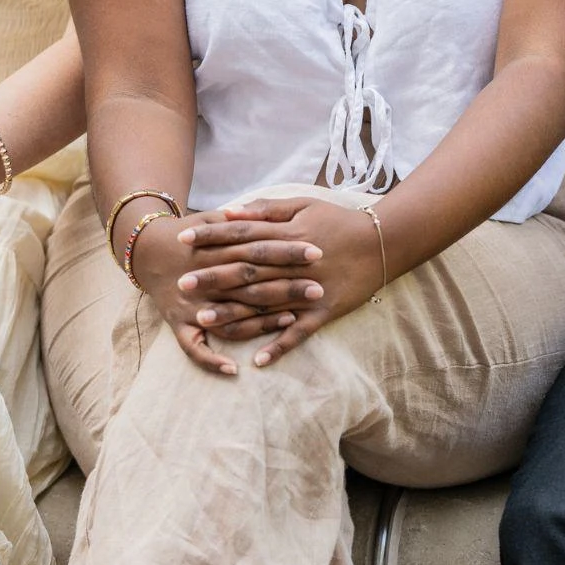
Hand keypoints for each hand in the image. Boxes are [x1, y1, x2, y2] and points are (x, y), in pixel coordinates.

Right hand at [129, 208, 316, 377]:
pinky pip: (193, 348)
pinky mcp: (178, 324)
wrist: (144, 251)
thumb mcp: (209, 219)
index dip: (287, 250)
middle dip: (285, 285)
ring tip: (293, 318)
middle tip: (318, 287)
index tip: (316, 252)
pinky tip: (233, 370)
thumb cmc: (186, 235)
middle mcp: (204, 278)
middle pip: (249, 282)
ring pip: (229, 316)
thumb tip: (269, 213)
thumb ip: (238, 219)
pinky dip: (210, 360)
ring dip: (260, 321)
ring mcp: (190, 304)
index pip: (257, 249)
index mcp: (214, 249)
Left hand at [178, 195, 384, 366]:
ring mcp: (309, 290)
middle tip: (182, 284)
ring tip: (204, 320)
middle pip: (247, 271)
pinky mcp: (325, 312)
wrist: (382, 242)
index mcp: (286, 235)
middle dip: (213, 277)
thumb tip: (230, 212)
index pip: (241, 234)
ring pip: (266, 304)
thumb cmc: (337, 220)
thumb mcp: (303, 204)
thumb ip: (266, 210)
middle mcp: (293, 263)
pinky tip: (258, 360)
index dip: (211, 236)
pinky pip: (300, 332)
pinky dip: (280, 345)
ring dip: (235, 314)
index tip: (183, 240)